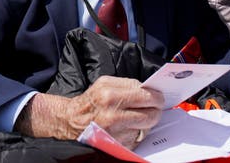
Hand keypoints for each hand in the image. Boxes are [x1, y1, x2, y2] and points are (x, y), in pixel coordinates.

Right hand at [15, 76, 163, 149]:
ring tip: (142, 115)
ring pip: (147, 127)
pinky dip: (138, 132)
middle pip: (151, 113)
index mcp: (109, 95)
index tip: (158, 96)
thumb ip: (127, 84)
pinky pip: (138, 137)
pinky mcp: (117, 145)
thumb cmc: (90, 101)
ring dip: (148, 121)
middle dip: (156, 109)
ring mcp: (115, 133)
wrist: (70, 121)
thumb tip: (148, 89)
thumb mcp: (104, 83)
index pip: (146, 95)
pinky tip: (130, 126)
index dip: (156, 96)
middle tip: (156, 107)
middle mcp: (112, 115)